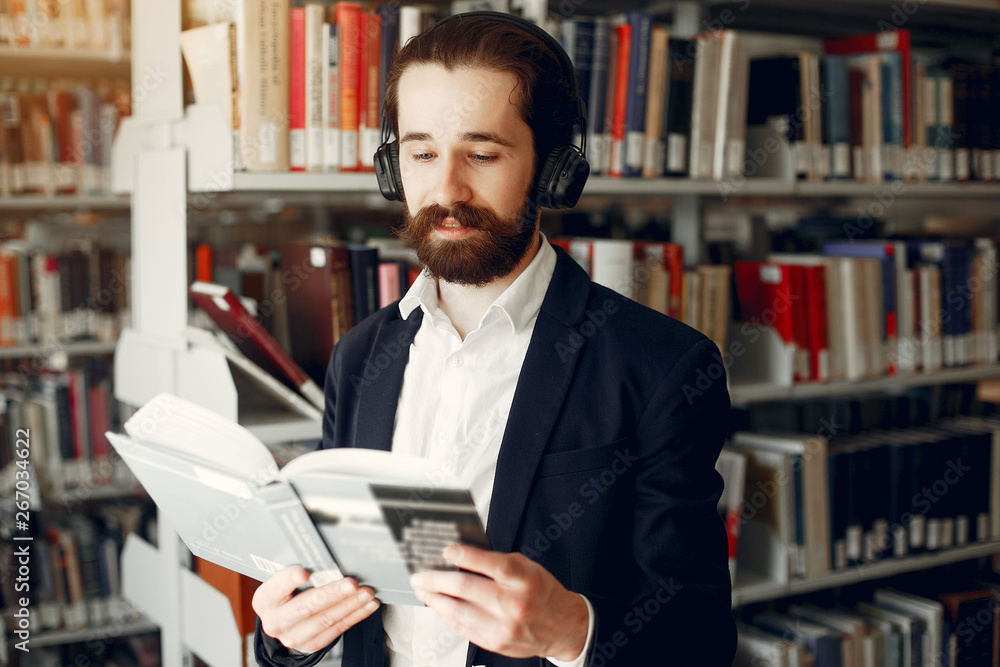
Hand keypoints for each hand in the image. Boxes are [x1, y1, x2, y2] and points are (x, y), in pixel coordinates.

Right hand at [252, 566, 379, 652]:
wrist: (285, 622)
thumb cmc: (288, 593)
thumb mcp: (284, 582)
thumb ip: (298, 571)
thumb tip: (327, 558)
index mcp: (265, 599)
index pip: (278, 586)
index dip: (290, 579)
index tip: (305, 571)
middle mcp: (276, 620)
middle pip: (306, 606)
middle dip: (332, 593)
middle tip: (352, 583)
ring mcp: (293, 636)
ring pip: (326, 619)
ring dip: (350, 605)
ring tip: (366, 593)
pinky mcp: (311, 644)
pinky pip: (337, 629)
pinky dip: (355, 615)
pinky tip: (368, 605)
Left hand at [409, 545, 588, 660]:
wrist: (563, 627)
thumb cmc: (542, 592)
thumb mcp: (527, 568)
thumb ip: (496, 563)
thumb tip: (461, 558)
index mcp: (523, 578)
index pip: (489, 564)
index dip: (463, 556)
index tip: (445, 551)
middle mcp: (514, 602)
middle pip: (466, 589)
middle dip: (436, 581)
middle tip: (420, 576)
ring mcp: (504, 625)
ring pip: (459, 611)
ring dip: (435, 600)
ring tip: (423, 591)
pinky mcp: (496, 642)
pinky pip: (463, 628)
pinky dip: (447, 616)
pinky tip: (439, 607)